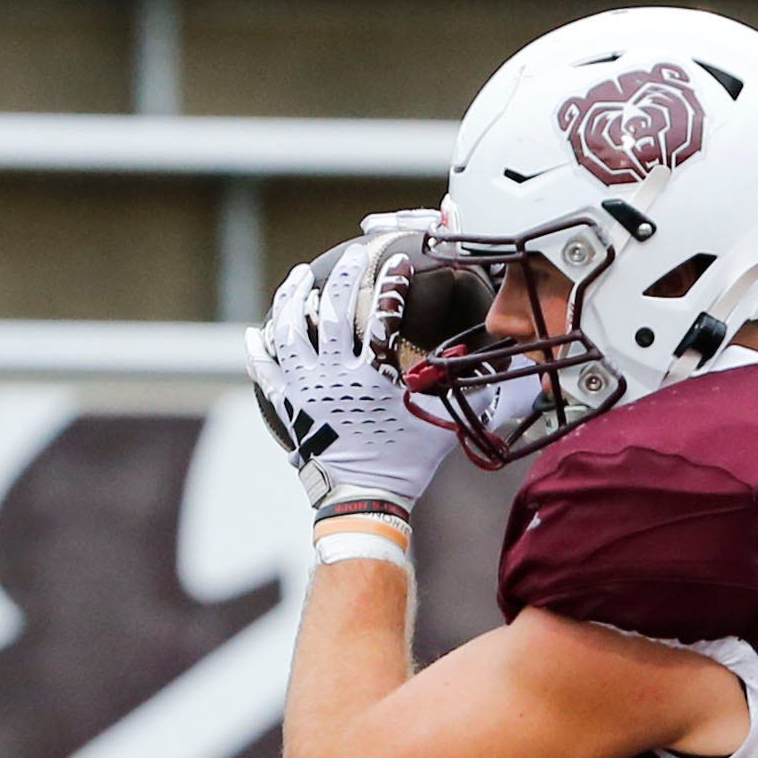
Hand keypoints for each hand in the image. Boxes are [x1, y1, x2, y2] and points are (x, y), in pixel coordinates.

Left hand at [247, 229, 452, 514]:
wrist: (364, 500)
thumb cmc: (406, 464)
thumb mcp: (443, 426)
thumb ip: (467, 393)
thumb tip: (502, 370)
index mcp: (375, 376)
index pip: (383, 316)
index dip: (392, 284)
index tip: (399, 263)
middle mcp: (337, 376)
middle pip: (333, 311)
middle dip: (343, 276)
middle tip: (350, 257)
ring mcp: (308, 389)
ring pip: (291, 331)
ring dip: (292, 299)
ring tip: (297, 277)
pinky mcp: (289, 406)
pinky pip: (266, 372)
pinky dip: (258, 351)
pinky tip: (255, 333)